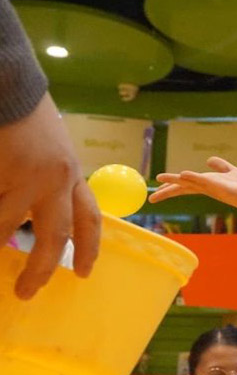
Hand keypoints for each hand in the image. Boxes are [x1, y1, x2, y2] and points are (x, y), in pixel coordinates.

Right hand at [0, 93, 100, 298]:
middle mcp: (56, 179)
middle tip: (28, 292)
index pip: (89, 218)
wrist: (7, 82)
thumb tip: (31, 218)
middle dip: (42, 269)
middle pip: (55, 237)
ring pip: (8, 226)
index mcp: (71, 173)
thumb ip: (45, 181)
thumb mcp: (46, 150)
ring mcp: (26, 177)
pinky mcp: (2, 173)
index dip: (90, 247)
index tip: (86, 272)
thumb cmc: (22, 116)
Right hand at [149, 156, 236, 214]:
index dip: (171, 185)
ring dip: (176, 181)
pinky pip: (205, 181)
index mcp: (207, 184)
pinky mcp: (222, 188)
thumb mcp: (230, 171)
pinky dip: (194, 178)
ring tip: (160, 180)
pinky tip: (184, 175)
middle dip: (168, 191)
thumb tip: (209, 160)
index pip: (185, 184)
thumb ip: (220, 166)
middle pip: (184, 188)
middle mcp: (208, 187)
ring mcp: (214, 188)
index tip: (157, 187)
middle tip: (151, 199)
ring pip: (191, 184)